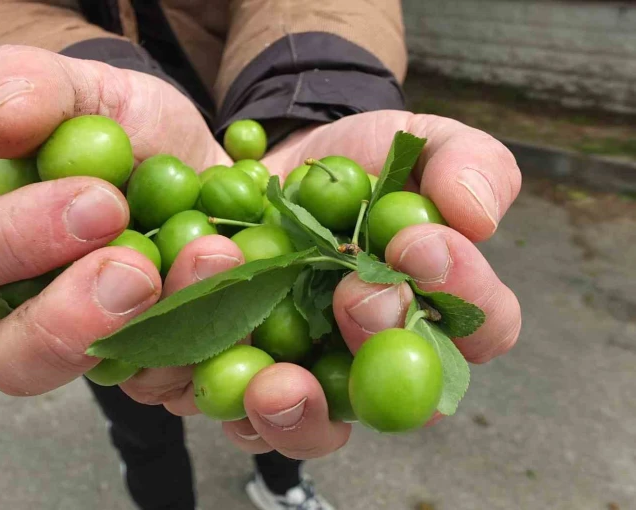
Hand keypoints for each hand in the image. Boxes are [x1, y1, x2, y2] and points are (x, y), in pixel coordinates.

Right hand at [0, 45, 233, 397]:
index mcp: (0, 248)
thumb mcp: (89, 89)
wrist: (214, 165)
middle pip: (15, 359)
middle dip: (69, 321)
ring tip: (216, 256)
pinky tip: (253, 293)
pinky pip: (193, 385)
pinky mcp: (179, 366)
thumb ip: (31, 85)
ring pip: (117, 380)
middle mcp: (46, 315)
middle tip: (134, 268)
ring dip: (166, 329)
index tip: (99, 202)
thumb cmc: (137, 132)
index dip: (16, 240)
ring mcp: (116, 352)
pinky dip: (224, 343)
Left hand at [218, 112, 521, 457]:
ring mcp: (307, 375)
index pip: (478, 325)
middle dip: (375, 346)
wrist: (270, 163)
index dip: (463, 295)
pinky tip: (198, 363)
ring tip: (275, 380)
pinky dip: (214, 395)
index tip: (420, 244)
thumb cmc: (356, 159)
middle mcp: (374, 359)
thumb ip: (463, 162)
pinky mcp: (240, 372)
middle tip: (355, 297)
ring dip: (293, 410)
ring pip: (310, 427)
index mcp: (435, 309)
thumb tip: (476, 213)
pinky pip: (228, 411)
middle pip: (395, 397)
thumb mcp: (414, 141)